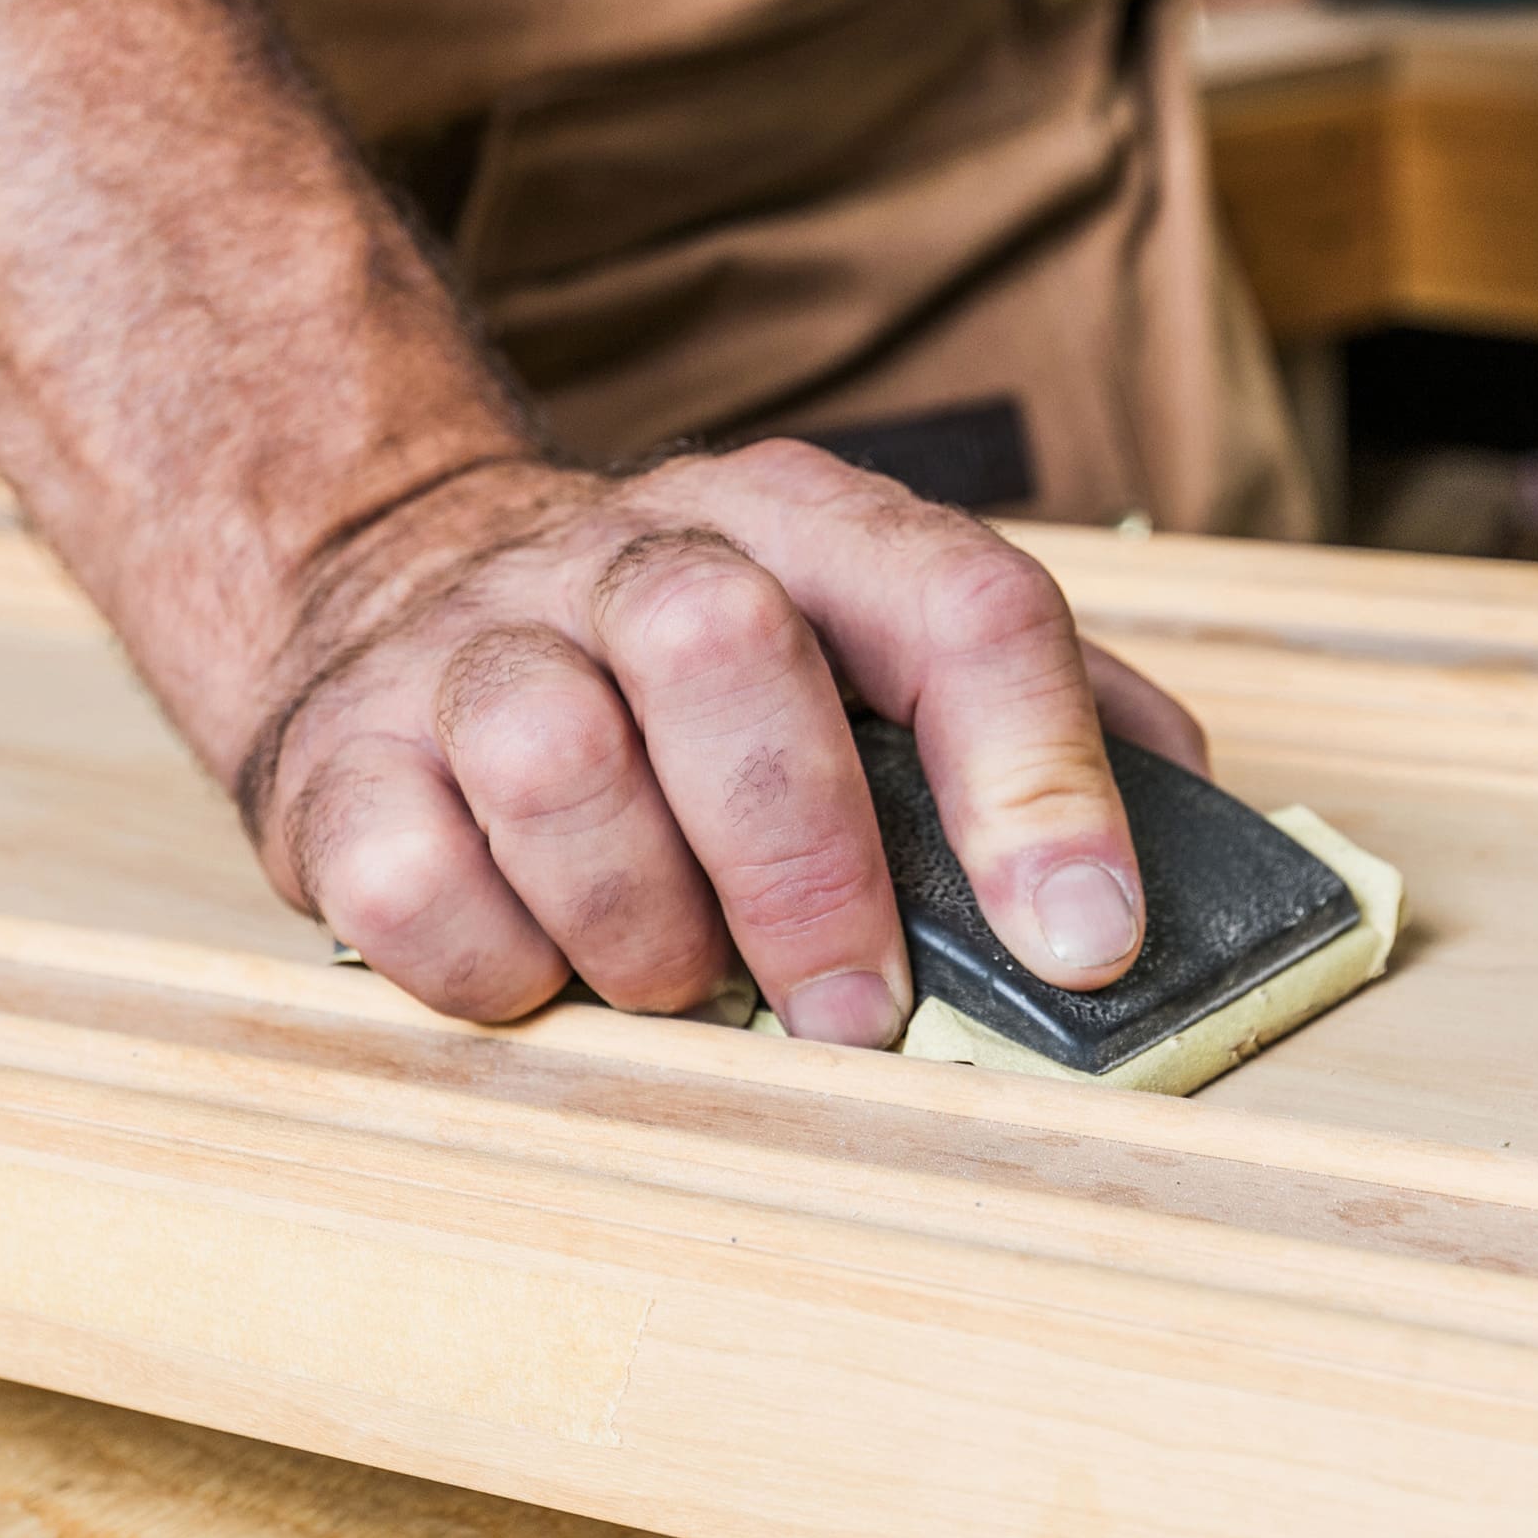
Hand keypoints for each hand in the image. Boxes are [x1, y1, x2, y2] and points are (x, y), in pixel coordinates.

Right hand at [240, 441, 1206, 1037]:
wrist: (400, 590)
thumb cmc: (696, 681)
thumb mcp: (870, 645)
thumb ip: (1039, 723)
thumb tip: (1199, 839)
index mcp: (803, 525)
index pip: (956, 603)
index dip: (1035, 776)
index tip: (1085, 941)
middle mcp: (632, 558)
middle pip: (723, 649)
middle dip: (807, 865)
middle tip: (855, 1012)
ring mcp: (471, 650)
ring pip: (551, 756)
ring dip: (643, 922)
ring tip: (685, 993)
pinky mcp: (339, 762)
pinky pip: (408, 874)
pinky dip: (494, 966)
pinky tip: (548, 984)